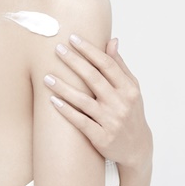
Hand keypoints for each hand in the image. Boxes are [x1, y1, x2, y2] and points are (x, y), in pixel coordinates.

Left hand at [44, 35, 152, 168]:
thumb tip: (112, 41)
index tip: (73, 38)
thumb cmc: (131, 112)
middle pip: (94, 78)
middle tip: (57, 49)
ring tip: (46, 77)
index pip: (107, 64)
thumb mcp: (131, 88)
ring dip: (63, 87)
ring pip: (83, 101)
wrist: (137, 148)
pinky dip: (66, 111)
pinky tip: (53, 101)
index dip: (89, 50)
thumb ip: (120, 65)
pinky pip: (80, 122)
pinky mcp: (101, 138)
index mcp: (128, 89)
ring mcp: (111, 121)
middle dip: (74, 62)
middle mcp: (120, 103)